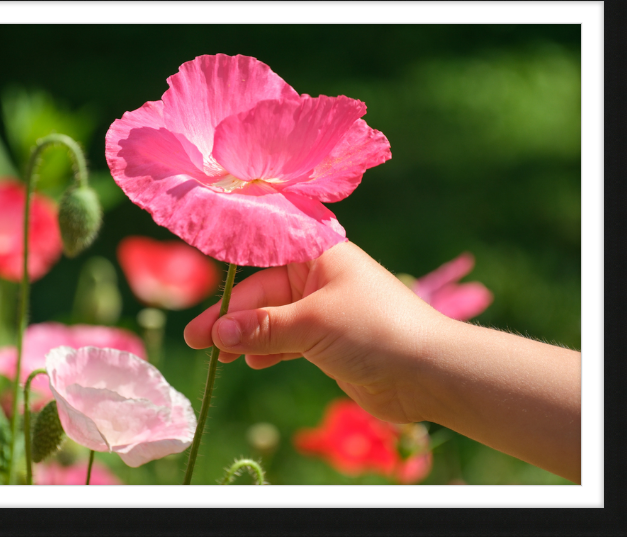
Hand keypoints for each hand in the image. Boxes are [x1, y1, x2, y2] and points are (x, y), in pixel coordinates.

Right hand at [184, 241, 447, 423]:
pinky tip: (252, 363)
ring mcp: (322, 309)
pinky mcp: (327, 340)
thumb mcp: (313, 323)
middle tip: (196, 341)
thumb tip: (217, 333)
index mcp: (318, 253)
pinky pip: (286, 341)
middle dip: (231, 318)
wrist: (430, 373)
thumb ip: (262, 328)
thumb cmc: (375, 330)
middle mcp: (318, 276)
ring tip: (219, 358)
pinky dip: (268, 351)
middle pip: (261, 293)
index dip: (228, 274)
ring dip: (246, 337)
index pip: (261, 254)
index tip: (198, 292)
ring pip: (271, 319)